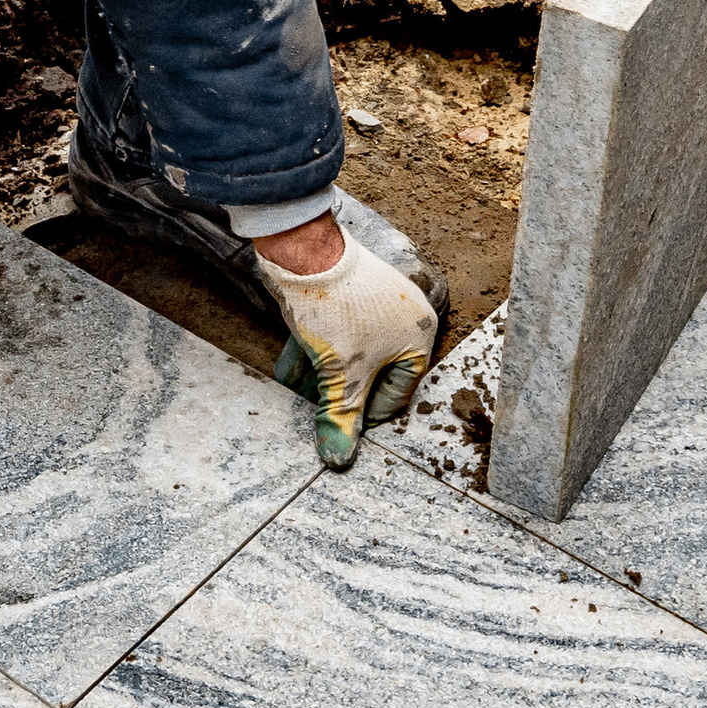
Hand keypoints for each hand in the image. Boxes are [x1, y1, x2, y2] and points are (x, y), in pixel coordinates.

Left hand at [255, 230, 435, 470]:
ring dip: (323, 377)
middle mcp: (403, 318)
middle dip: (340, 395)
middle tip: (317, 414)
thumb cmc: (336, 307)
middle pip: (371, 372)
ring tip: (298, 395)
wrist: (304, 249)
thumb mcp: (340, 372)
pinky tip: (289, 372)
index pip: (397, 393)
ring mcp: (374, 302)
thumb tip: (339, 458)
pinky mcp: (347, 292)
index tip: (342, 431)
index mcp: (417, 336)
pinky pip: (336, 332)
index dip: (366, 415)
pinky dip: (315, 353)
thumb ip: (341, 416)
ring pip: (350, 352)